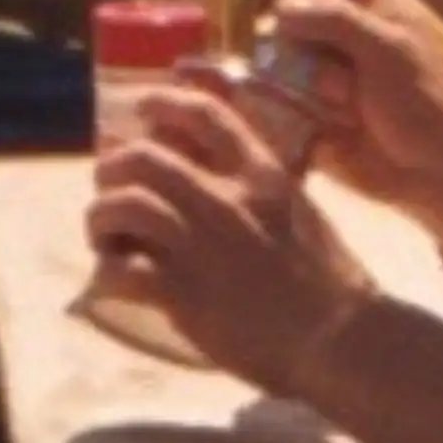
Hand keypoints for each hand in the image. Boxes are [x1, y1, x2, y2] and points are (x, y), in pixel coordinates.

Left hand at [83, 77, 378, 389]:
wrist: (341, 341)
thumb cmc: (333, 286)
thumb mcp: (303, 216)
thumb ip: (267, 196)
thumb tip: (234, 187)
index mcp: (263, 177)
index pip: (206, 115)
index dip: (164, 102)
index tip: (143, 106)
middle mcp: (226, 200)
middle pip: (144, 156)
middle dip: (113, 168)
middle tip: (109, 189)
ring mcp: (201, 245)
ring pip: (123, 205)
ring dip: (101, 218)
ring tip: (104, 238)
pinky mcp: (183, 293)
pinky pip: (120, 270)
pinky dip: (106, 272)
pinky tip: (112, 280)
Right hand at [263, 0, 442, 216]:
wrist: (433, 173)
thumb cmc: (424, 102)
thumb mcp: (386, 47)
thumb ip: (334, 16)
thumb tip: (279, 9)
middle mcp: (334, 24)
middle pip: (285, 3)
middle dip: (301, 36)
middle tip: (343, 68)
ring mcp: (314, 65)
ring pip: (273, 51)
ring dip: (305, 80)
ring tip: (347, 106)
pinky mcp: (298, 105)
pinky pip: (268, 95)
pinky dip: (284, 106)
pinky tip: (322, 122)